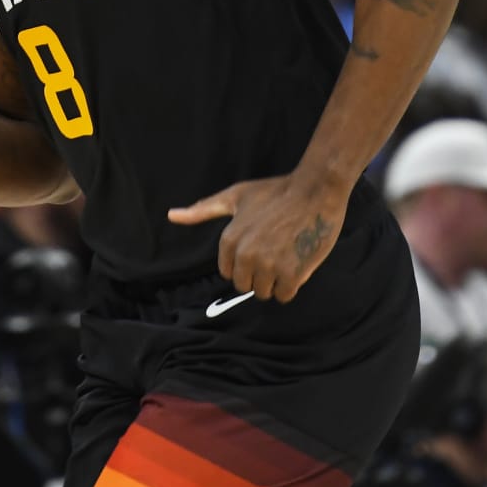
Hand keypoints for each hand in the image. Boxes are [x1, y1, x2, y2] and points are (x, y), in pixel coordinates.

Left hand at [168, 173, 345, 301]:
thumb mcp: (235, 196)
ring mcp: (268, 266)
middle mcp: (245, 255)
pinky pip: (284, 295)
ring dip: (276, 281)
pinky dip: (291, 285)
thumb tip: (172, 215)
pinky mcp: (292, 274)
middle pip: (246, 285)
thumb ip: (203, 209)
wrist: (314, 191)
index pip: (229, 272)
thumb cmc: (275, 192)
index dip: (245, 264)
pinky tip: (298, 264)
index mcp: (229, 239)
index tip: (259, 248)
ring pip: (265, 292)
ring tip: (287, 257)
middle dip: (259, 275)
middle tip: (275, 253)